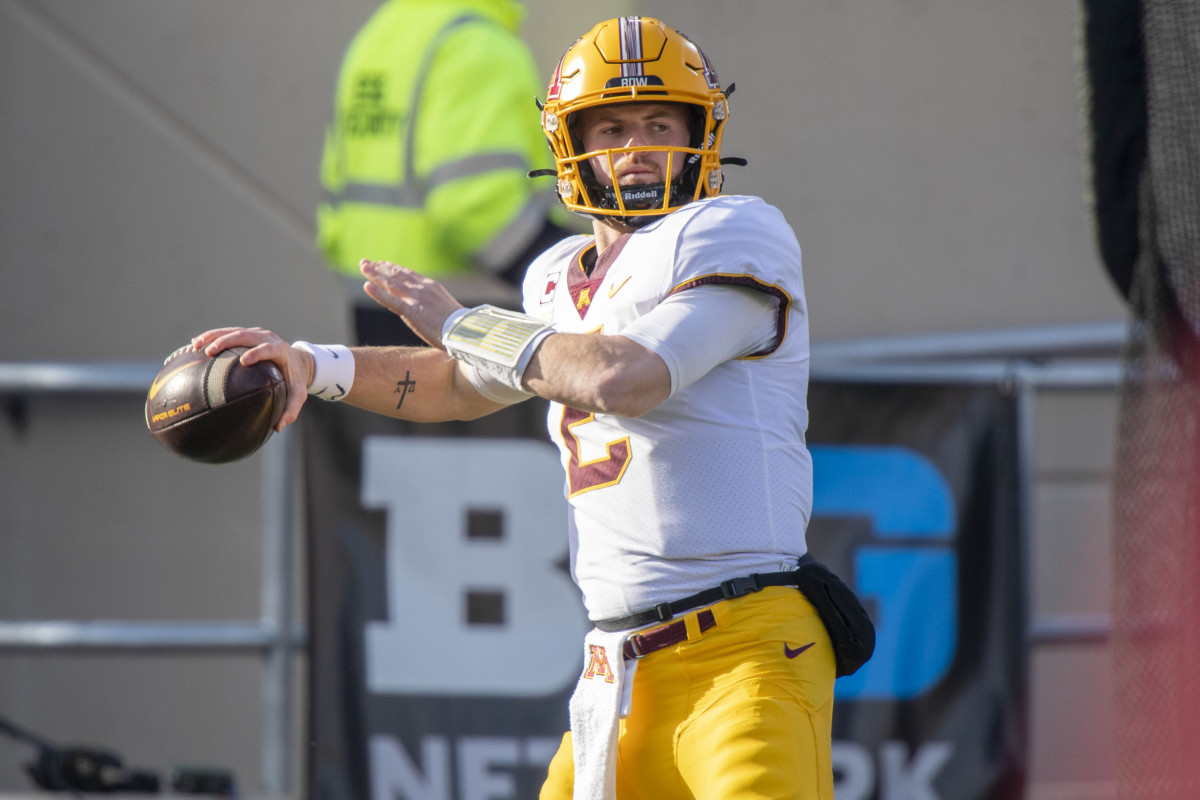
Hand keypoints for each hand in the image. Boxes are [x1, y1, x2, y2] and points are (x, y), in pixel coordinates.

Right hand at [190, 327, 312, 430]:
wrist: (298, 361)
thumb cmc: (295, 380)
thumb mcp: (298, 395)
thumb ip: (291, 411)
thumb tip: (278, 428)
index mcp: (280, 350)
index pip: (268, 349)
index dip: (257, 353)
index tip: (244, 361)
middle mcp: (267, 338)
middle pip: (245, 335)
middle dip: (226, 341)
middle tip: (209, 352)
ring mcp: (257, 334)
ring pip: (233, 331)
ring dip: (213, 336)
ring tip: (196, 346)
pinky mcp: (248, 334)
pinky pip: (228, 332)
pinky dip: (211, 337)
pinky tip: (195, 345)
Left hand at [360, 259, 463, 347]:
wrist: (466, 331)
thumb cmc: (460, 325)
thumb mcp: (446, 308)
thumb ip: (434, 304)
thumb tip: (428, 308)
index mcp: (431, 287)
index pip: (408, 274)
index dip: (394, 268)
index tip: (382, 263)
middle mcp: (422, 289)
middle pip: (397, 275)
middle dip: (380, 268)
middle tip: (366, 262)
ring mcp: (416, 299)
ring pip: (391, 284)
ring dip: (375, 274)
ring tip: (363, 267)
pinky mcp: (412, 312)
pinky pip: (391, 301)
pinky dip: (378, 293)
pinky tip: (367, 286)